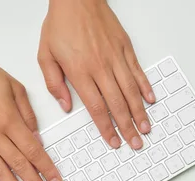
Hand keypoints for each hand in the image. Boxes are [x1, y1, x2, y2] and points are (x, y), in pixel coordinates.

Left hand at [38, 0, 154, 149]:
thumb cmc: (61, 24)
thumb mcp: (45, 55)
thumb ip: (54, 83)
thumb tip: (66, 105)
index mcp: (80, 71)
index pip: (96, 107)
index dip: (106, 127)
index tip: (113, 141)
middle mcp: (100, 66)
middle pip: (117, 104)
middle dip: (127, 127)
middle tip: (135, 143)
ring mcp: (115, 57)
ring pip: (130, 90)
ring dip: (139, 112)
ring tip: (145, 128)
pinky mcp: (125, 47)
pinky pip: (138, 71)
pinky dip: (145, 87)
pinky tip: (150, 100)